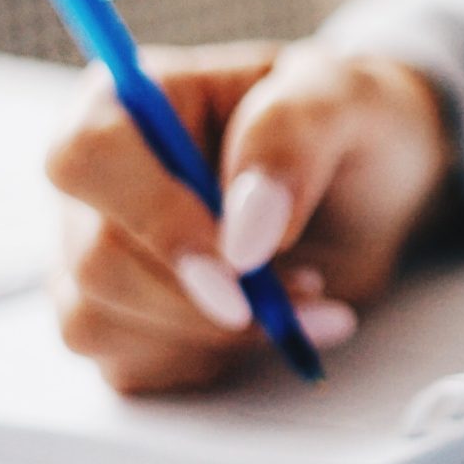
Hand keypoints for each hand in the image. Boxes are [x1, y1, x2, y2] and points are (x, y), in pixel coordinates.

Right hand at [46, 41, 456, 394]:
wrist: (375, 188)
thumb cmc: (351, 124)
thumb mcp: (346, 98)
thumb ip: (292, 137)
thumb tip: (244, 232)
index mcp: (135, 98)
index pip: (89, 156)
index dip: (154, 216)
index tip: (239, 261)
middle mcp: (102, 178)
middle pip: (95, 258)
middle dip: (204, 296)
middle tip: (306, 285)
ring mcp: (100, 252)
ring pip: (100, 322)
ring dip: (215, 333)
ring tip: (304, 293)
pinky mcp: (120, 317)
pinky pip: (129, 365)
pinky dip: (211, 359)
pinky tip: (270, 324)